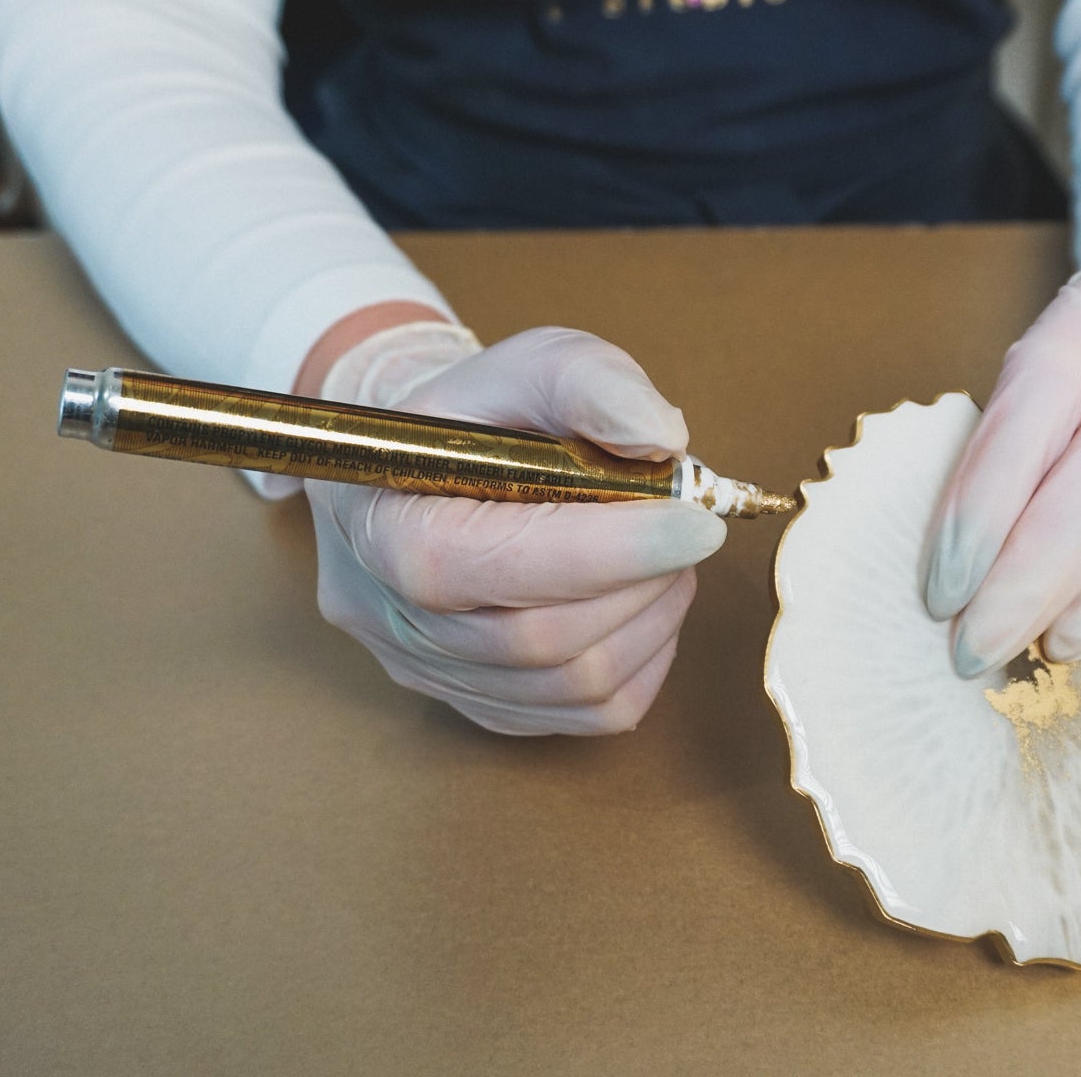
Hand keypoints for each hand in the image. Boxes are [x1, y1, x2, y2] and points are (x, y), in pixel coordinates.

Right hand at [306, 323, 726, 733]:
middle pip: (541, 639)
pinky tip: (642, 601)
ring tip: (665, 556)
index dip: (609, 550)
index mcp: (385, 526)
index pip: (498, 563)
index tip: (695, 520)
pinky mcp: (483, 704)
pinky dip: (643, 659)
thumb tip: (662, 439)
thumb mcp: (528, 364)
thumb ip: (590, 384)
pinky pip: (590, 716)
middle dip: (641, 582)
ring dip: (651, 618)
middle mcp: (394, 617)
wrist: (424, 465)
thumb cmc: (476, 417)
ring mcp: (435, 674)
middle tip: (685, 528)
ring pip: (575, 686)